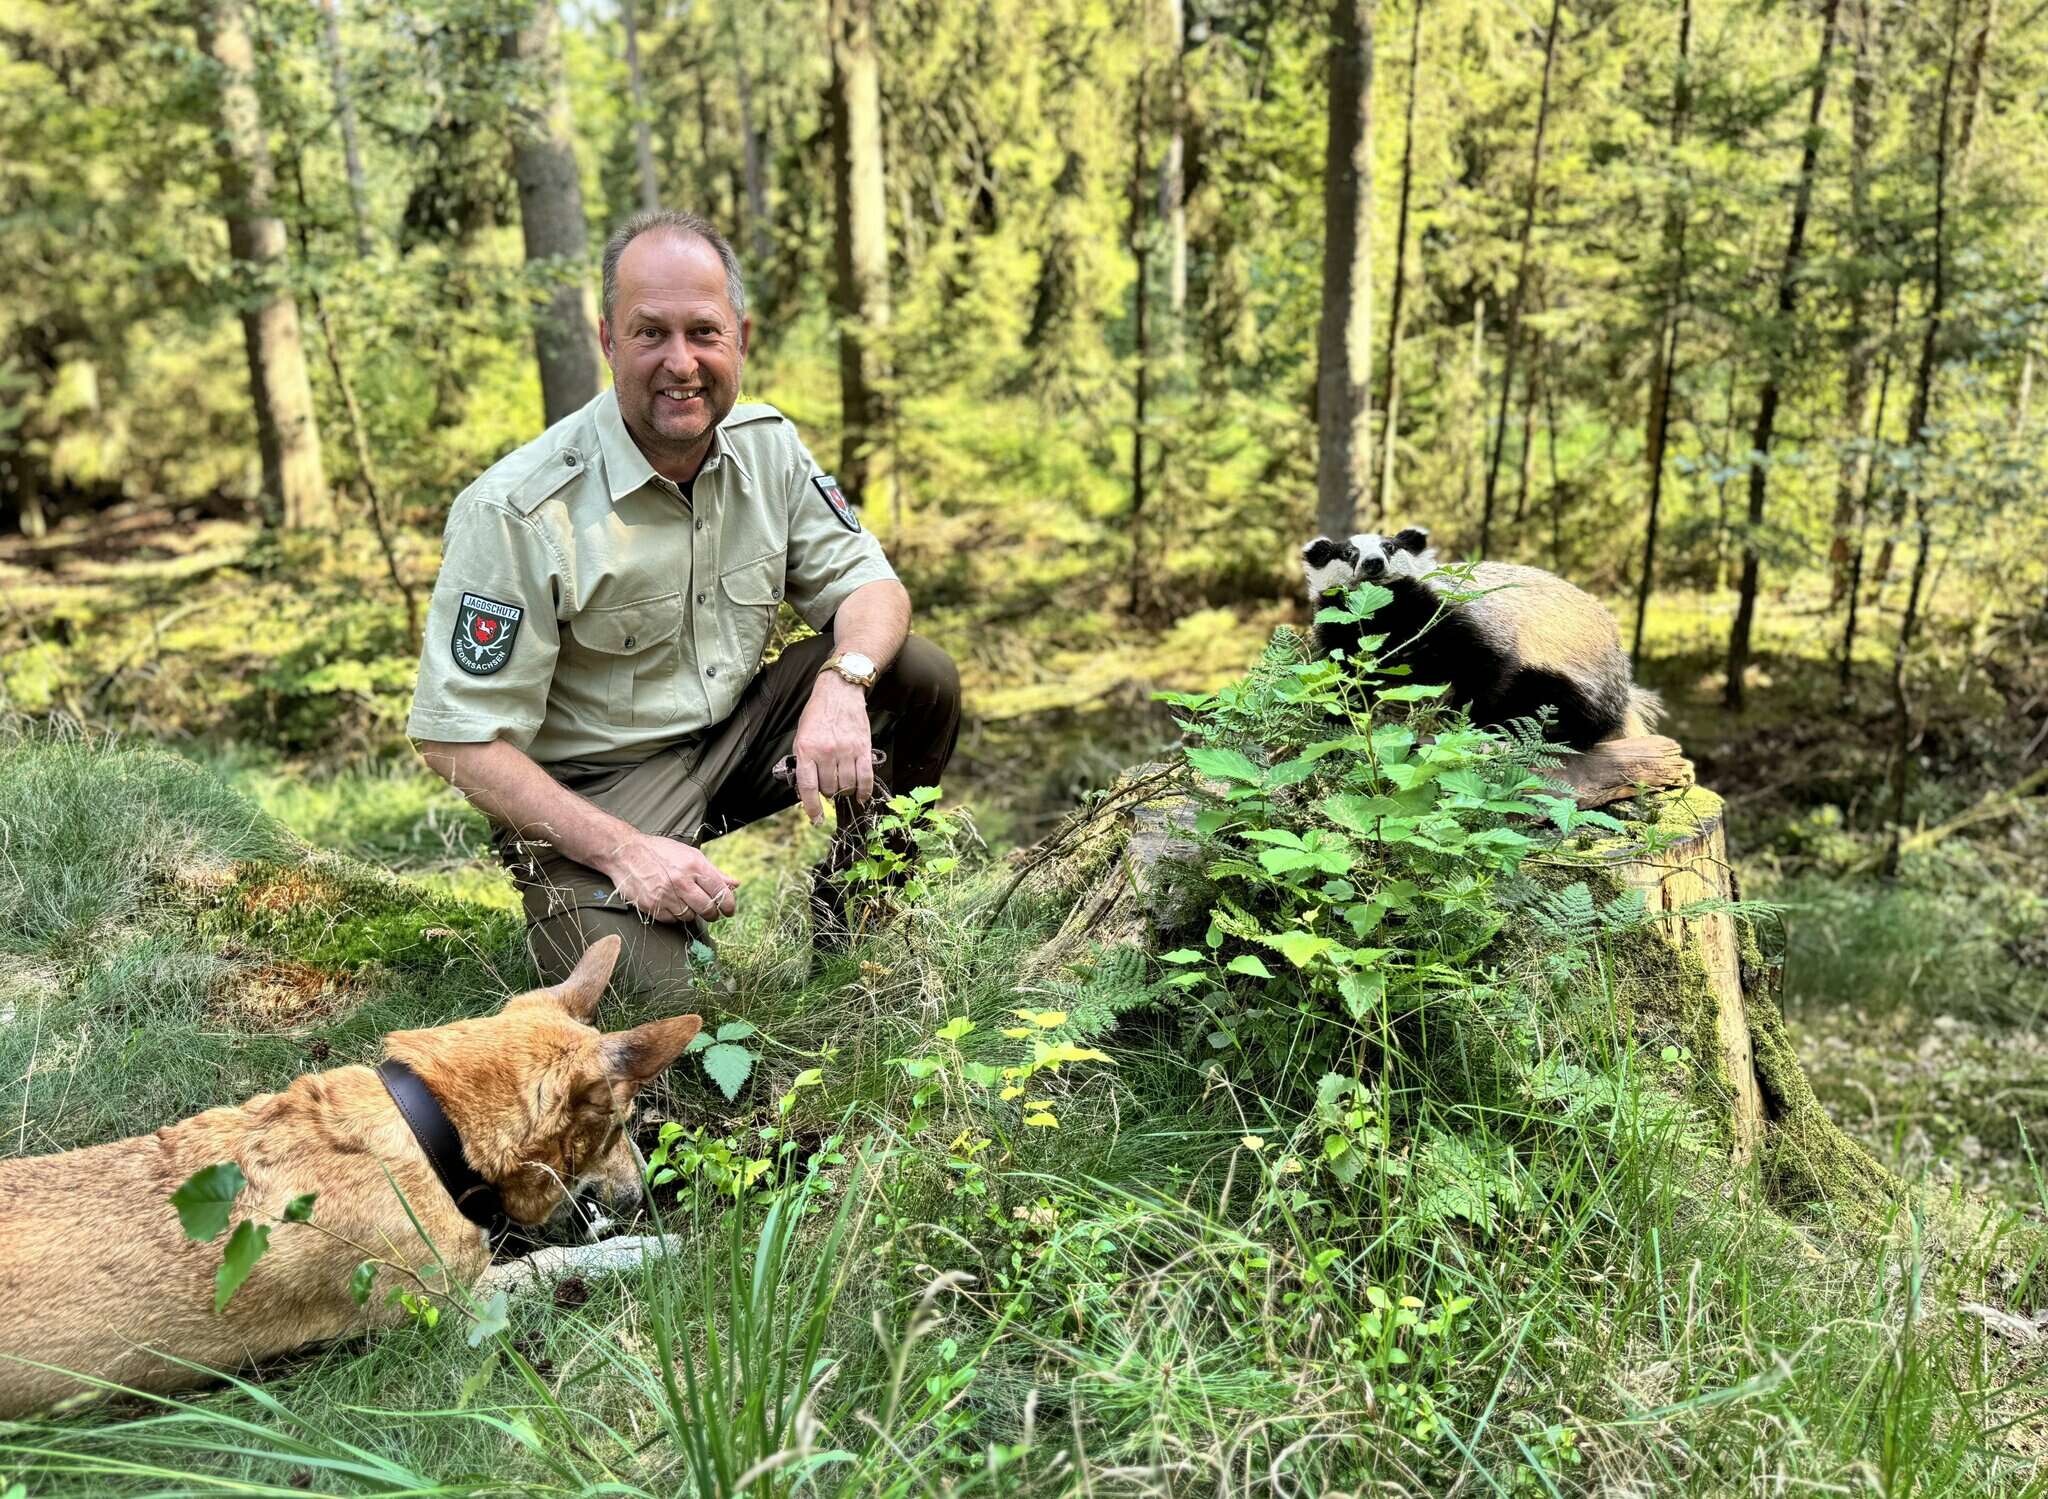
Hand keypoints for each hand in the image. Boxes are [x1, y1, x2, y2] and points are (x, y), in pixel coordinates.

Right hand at [600, 833, 738, 922]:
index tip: (729, 910)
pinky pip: (672, 920)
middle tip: (711, 912)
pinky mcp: (651, 905)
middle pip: (707, 909)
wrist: (625, 852)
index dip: (728, 904)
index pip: (720, 891)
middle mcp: (681, 881)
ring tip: (685, 901)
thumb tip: (736, 884)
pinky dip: (674, 915)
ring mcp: (665, 894)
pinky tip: (670, 903)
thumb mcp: (690, 855)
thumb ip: (714, 872)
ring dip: (691, 913)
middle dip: (712, 913)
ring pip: (689, 916)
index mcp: (694, 865)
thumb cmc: (660, 852)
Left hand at [791, 673, 873, 824]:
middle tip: (829, 783)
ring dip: (844, 790)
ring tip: (842, 782)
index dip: (811, 807)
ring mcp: (846, 751)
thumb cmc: (818, 714)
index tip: (816, 819)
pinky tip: (861, 797)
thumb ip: (803, 762)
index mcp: (806, 750)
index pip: (808, 787)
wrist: (839, 692)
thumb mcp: (801, 736)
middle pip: (829, 788)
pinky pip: (865, 778)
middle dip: (828, 791)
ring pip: (846, 785)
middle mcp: (826, 752)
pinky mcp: (863, 749)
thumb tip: (807, 790)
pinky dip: (864, 791)